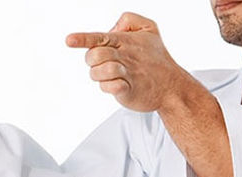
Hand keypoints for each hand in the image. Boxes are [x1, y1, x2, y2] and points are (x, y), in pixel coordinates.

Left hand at [65, 12, 186, 111]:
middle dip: (92, 61)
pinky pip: (111, 87)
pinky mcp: (128, 90)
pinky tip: (117, 87)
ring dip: (99, 76)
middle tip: (102, 65)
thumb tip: (112, 28)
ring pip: (99, 71)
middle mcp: (124, 56)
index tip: (69, 40)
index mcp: (125, 42)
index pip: (99, 37)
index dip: (82, 39)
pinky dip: (109, 88)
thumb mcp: (150, 28)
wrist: (172, 87)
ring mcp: (127, 73)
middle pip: (94, 55)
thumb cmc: (158, 60)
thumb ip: (129, 20)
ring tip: (110, 77)